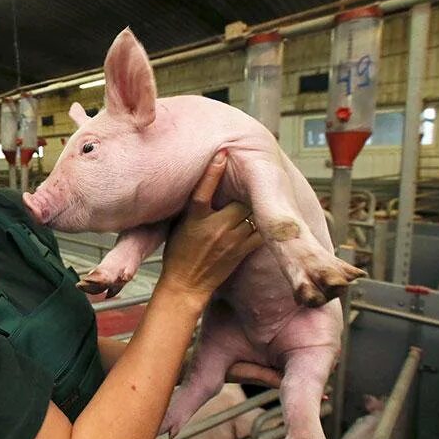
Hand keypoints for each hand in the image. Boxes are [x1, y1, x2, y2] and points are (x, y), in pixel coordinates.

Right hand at [158, 151, 261, 297]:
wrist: (186, 285)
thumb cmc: (178, 255)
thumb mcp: (177, 225)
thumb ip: (193, 206)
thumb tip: (206, 183)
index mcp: (194, 220)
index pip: (203, 191)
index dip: (213, 171)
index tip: (222, 153)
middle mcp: (214, 228)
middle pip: (238, 200)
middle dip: (243, 191)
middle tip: (245, 182)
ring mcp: (230, 241)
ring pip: (252, 214)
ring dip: (253, 207)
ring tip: (254, 199)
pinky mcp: (241, 252)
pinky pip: (259, 232)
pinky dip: (261, 224)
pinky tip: (259, 219)